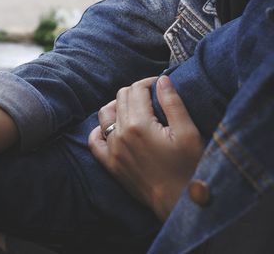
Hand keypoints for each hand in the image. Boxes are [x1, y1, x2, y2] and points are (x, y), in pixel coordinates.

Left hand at [89, 76, 203, 219]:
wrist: (177, 201)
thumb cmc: (188, 168)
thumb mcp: (188, 132)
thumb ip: (173, 103)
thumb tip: (162, 80)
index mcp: (139, 124)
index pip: (136, 89)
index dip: (149, 82)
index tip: (159, 85)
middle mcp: (120, 134)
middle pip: (120, 98)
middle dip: (136, 92)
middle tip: (152, 97)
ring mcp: (112, 150)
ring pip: (105, 114)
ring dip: (118, 106)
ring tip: (134, 109)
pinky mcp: (109, 164)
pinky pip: (94, 141)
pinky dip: (100, 130)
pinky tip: (112, 128)